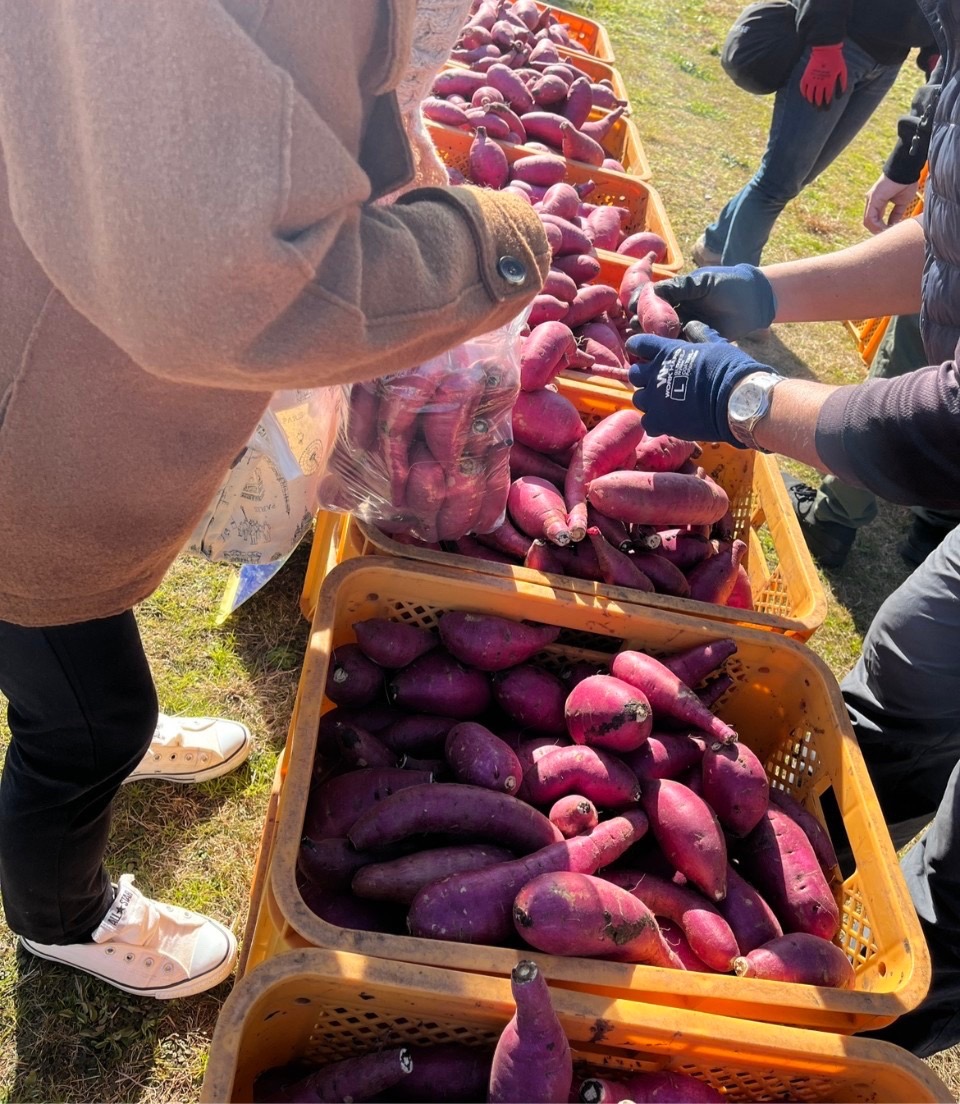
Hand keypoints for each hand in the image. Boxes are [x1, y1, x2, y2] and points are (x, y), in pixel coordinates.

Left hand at [625, 331, 771, 446]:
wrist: (735, 402)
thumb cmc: (729, 370)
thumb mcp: (715, 345)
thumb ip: (699, 336)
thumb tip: (692, 326)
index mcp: (666, 352)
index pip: (638, 344)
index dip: (638, 348)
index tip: (641, 353)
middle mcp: (655, 374)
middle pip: (634, 374)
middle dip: (643, 377)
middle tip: (657, 381)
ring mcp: (655, 399)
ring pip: (638, 399)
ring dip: (649, 400)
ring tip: (664, 403)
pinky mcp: (659, 421)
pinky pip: (647, 422)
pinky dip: (655, 422)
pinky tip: (667, 421)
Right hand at [644, 264, 776, 341]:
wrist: (754, 300)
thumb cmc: (729, 284)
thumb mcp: (703, 282)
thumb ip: (680, 287)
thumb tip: (653, 290)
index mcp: (678, 295)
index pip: (654, 299)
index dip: (642, 303)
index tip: (632, 307)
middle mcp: (679, 311)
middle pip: (656, 319)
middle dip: (644, 323)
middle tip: (635, 327)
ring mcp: (687, 327)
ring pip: (666, 334)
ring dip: (654, 337)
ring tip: (644, 341)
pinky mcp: (698, 340)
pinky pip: (681, 346)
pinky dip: (671, 349)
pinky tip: (662, 352)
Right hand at [799, 45, 847, 107]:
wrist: (826, 49)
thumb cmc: (836, 60)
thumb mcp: (842, 71)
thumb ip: (842, 84)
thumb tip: (839, 97)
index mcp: (829, 82)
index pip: (827, 97)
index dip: (827, 104)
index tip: (827, 109)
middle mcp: (819, 82)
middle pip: (818, 99)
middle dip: (819, 106)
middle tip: (820, 110)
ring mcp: (812, 79)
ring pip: (810, 95)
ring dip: (811, 102)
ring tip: (813, 105)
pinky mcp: (806, 76)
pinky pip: (803, 88)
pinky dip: (804, 94)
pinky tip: (807, 97)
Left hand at [863, 174, 918, 233]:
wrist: (907, 170)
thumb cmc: (906, 182)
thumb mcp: (901, 203)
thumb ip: (896, 214)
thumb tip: (893, 225)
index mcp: (877, 202)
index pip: (874, 220)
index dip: (881, 228)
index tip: (891, 232)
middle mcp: (871, 201)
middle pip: (870, 222)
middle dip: (879, 231)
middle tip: (889, 236)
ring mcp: (870, 200)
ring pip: (868, 222)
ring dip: (878, 230)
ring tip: (889, 232)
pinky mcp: (872, 199)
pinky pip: (870, 218)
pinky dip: (877, 225)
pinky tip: (886, 228)